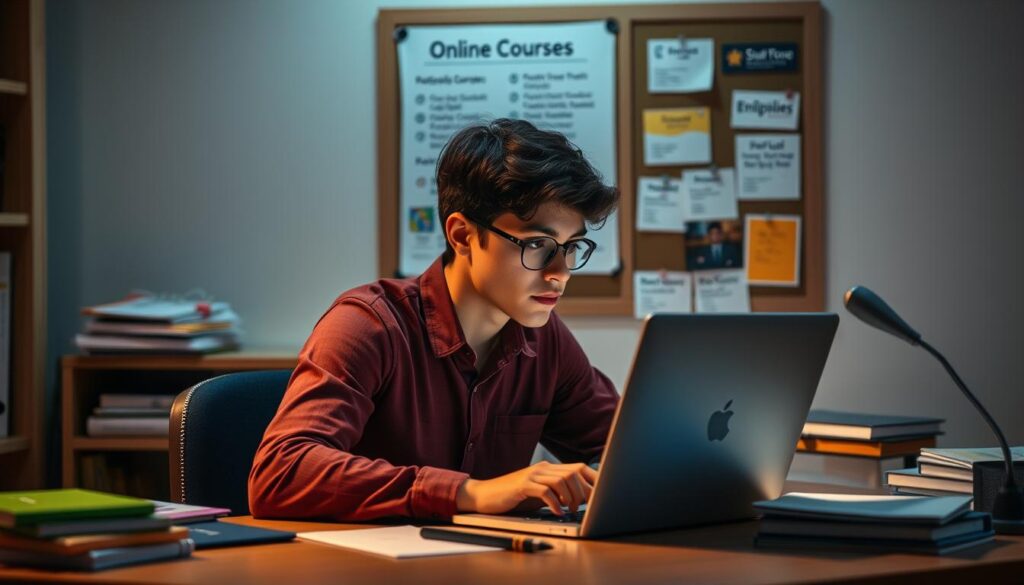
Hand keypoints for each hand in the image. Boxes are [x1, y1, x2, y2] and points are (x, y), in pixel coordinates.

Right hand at [456, 461, 596, 515]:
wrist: (484, 495)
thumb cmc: (513, 497)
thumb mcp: (539, 493)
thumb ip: (556, 492)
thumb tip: (581, 500)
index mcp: (549, 468)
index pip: (579, 467)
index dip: (593, 480)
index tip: (602, 495)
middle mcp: (543, 468)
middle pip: (574, 472)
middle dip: (584, 491)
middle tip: (582, 507)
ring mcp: (532, 475)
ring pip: (562, 480)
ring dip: (570, 497)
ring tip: (569, 510)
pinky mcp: (522, 485)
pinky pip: (545, 491)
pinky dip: (554, 503)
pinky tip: (556, 512)